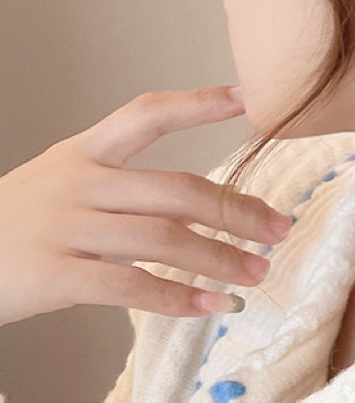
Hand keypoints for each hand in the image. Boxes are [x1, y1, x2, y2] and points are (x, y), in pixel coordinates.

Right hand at [0, 85, 292, 327]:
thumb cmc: (17, 223)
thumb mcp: (63, 183)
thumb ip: (127, 187)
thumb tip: (206, 207)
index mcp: (84, 153)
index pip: (148, 114)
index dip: (199, 104)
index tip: (249, 98)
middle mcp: (78, 183)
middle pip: (175, 190)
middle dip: (236, 209)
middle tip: (279, 227)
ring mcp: (64, 229)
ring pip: (162, 240)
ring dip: (219, 258)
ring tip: (257, 273)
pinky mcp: (52, 277)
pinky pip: (129, 288)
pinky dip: (177, 298)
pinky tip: (212, 304)